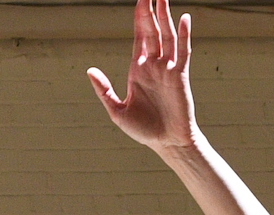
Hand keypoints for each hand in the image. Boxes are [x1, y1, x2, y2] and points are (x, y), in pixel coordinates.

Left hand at [88, 0, 198, 155]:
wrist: (166, 143)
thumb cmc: (143, 129)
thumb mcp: (117, 111)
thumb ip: (104, 90)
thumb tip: (89, 70)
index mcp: (138, 69)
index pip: (139, 36)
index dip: (139, 17)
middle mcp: (154, 64)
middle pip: (153, 30)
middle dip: (151, 10)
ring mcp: (168, 68)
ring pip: (167, 35)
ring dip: (165, 16)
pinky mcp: (180, 75)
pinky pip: (182, 51)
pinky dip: (183, 35)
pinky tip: (183, 19)